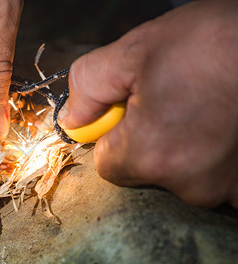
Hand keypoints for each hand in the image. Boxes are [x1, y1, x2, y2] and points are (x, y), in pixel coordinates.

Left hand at [59, 0, 237, 207]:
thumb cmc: (214, 43)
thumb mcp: (134, 51)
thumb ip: (88, 87)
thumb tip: (72, 120)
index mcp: (151, 153)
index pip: (106, 165)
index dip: (113, 135)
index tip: (130, 111)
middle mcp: (189, 184)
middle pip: (144, 172)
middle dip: (148, 141)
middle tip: (173, 102)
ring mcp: (225, 189)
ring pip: (180, 176)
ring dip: (184, 150)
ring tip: (204, 109)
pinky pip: (214, 181)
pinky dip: (213, 158)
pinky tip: (223, 128)